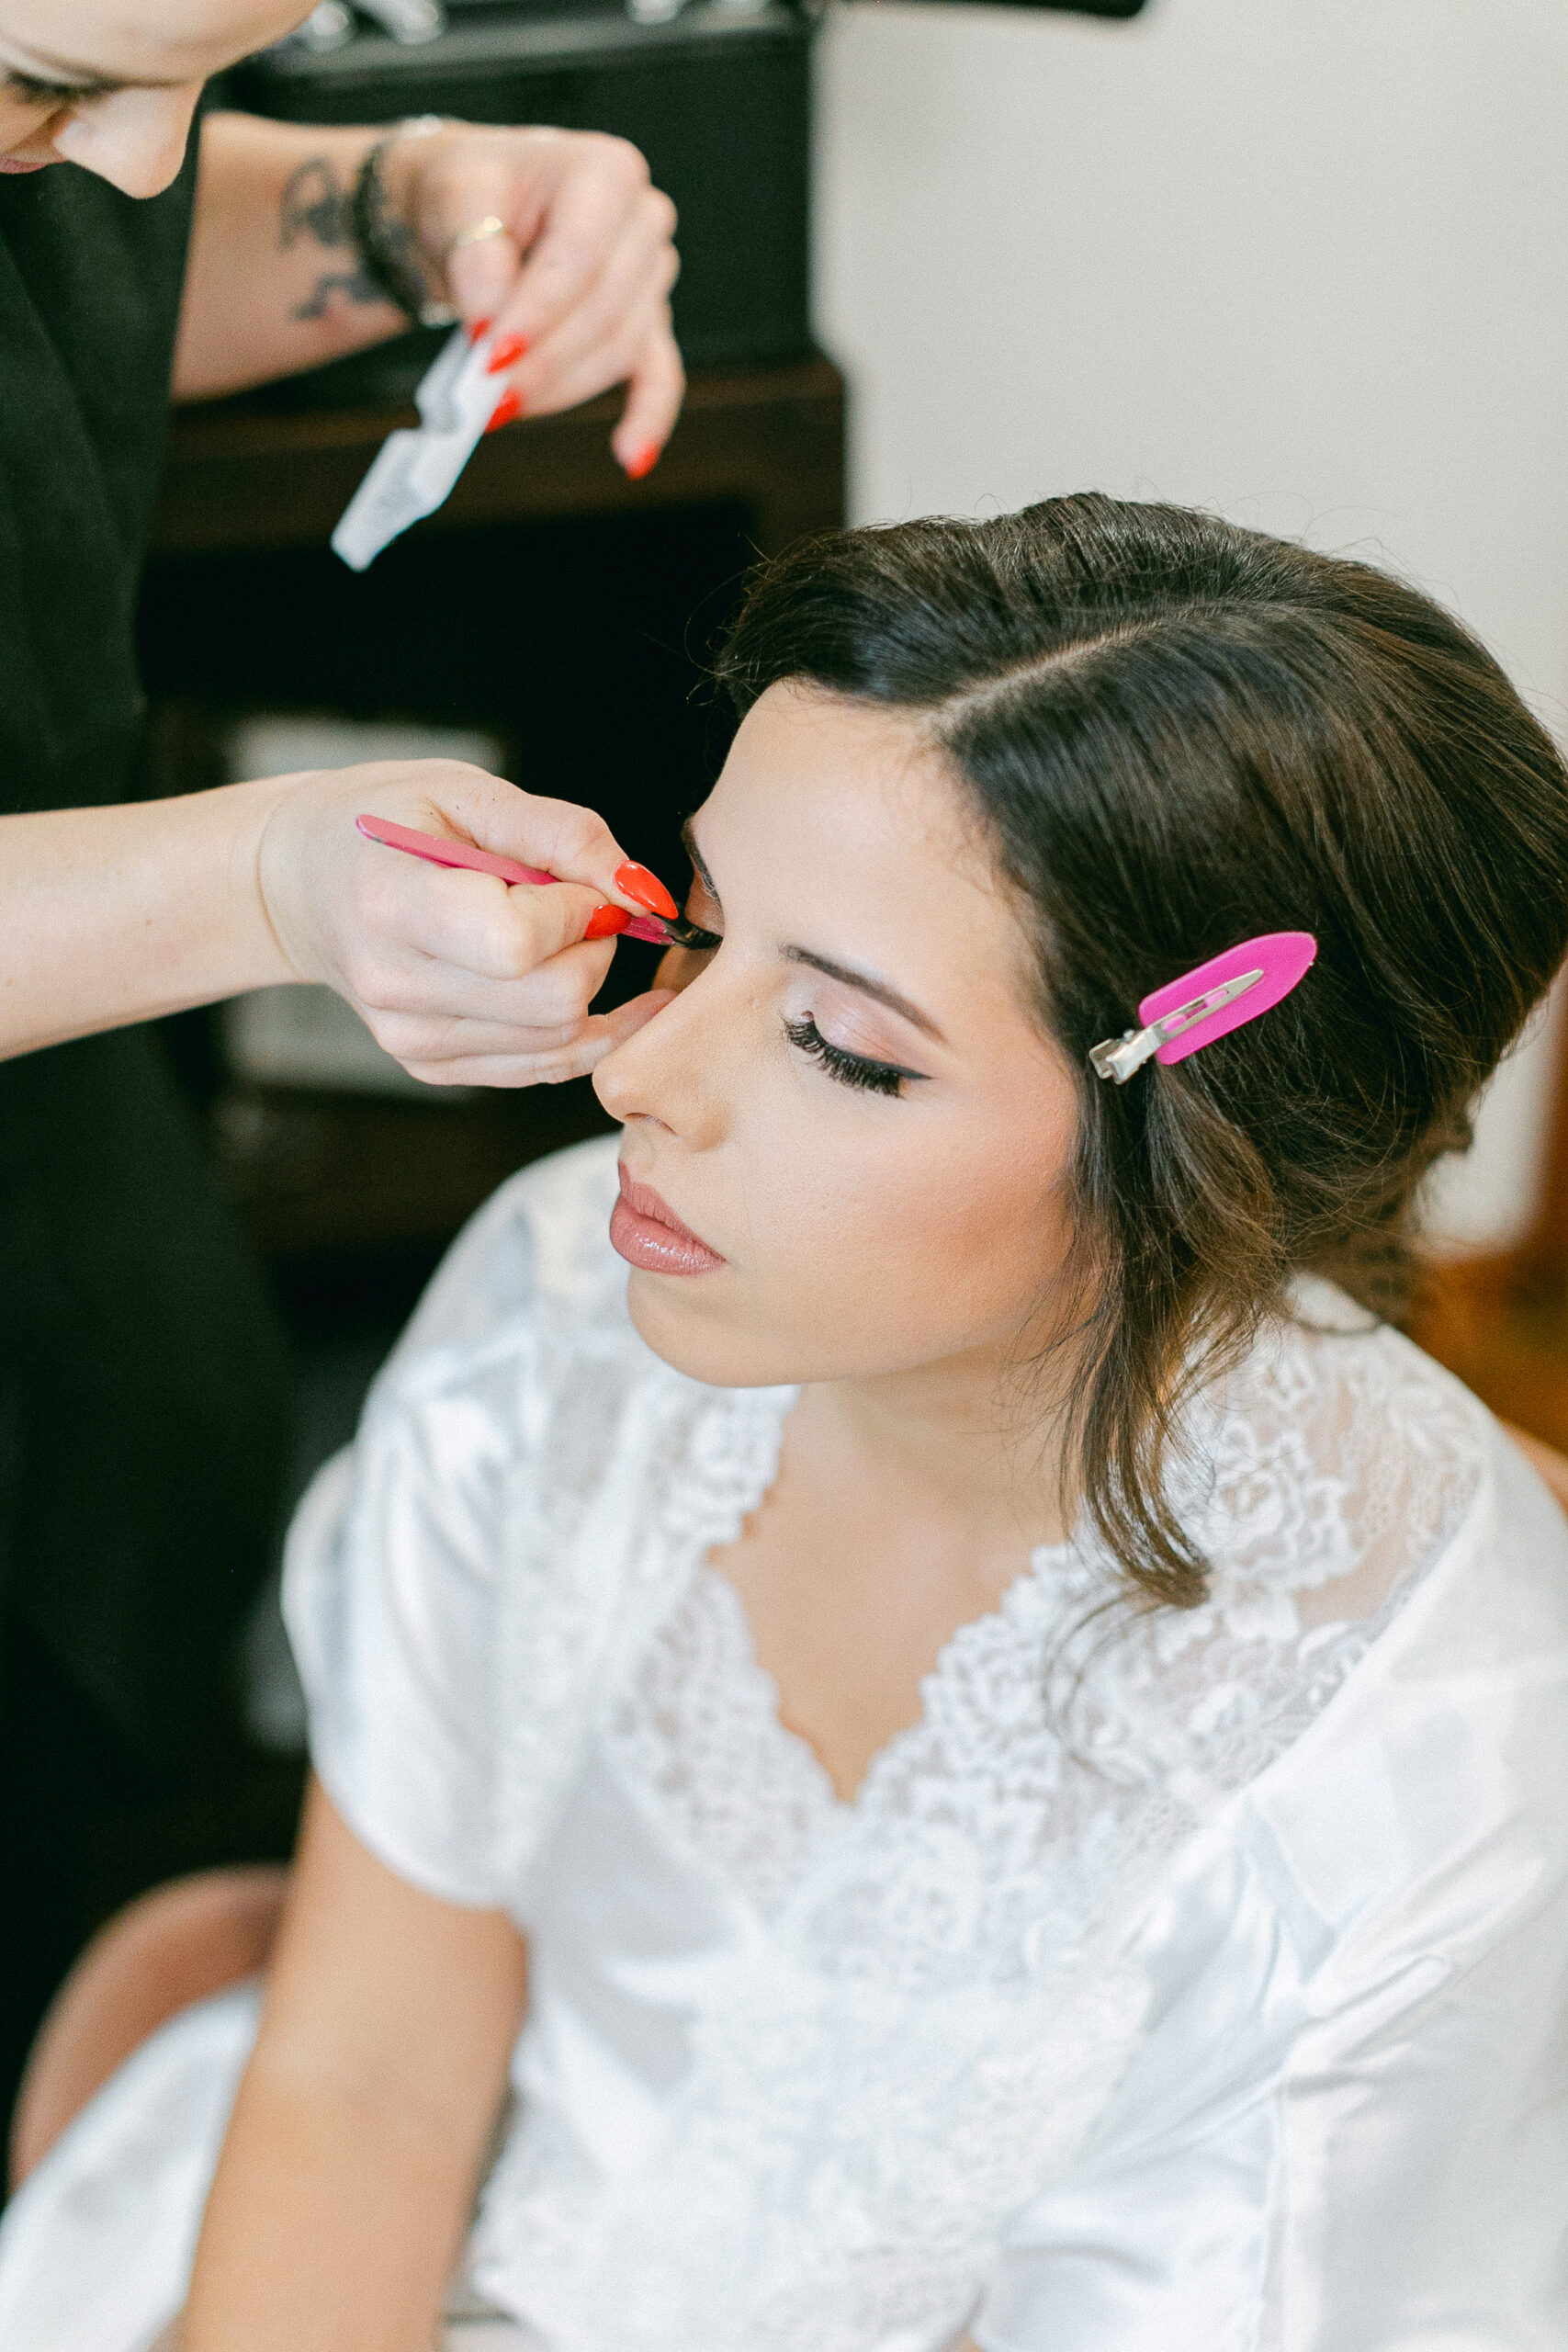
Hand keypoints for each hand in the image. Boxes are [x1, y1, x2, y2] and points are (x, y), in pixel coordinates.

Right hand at [256, 762, 673, 1085]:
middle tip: (576, 904)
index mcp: (391, 905)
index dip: (575, 911)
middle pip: (554, 1002)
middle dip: (595, 949)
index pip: (519, 942)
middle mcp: (396, 987)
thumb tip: (640, 891)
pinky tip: (580, 978)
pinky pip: (544, 1064)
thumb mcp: (463, 792)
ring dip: (589, 984)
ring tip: (560, 932)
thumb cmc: (381, 823)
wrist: (301, 886)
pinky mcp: (433, 1067)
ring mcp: (412, 1040)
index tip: (572, 879)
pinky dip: (580, 1026)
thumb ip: (561, 834)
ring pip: (560, 1040)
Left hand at [387, 123, 683, 477]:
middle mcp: (642, 220)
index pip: (579, 257)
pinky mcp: (646, 322)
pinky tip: (631, 458)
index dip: (537, 313)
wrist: (476, 207)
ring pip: (617, 350)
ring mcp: (651, 275)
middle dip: (542, 362)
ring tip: (500, 407)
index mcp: (605, 171)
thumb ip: (475, 258)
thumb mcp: (455, 201)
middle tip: (485, 396)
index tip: (489, 356)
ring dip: (560, 387)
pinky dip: (647, 419)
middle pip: (603, 311)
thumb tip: (492, 327)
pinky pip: (659, 376)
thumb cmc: (471, 193)